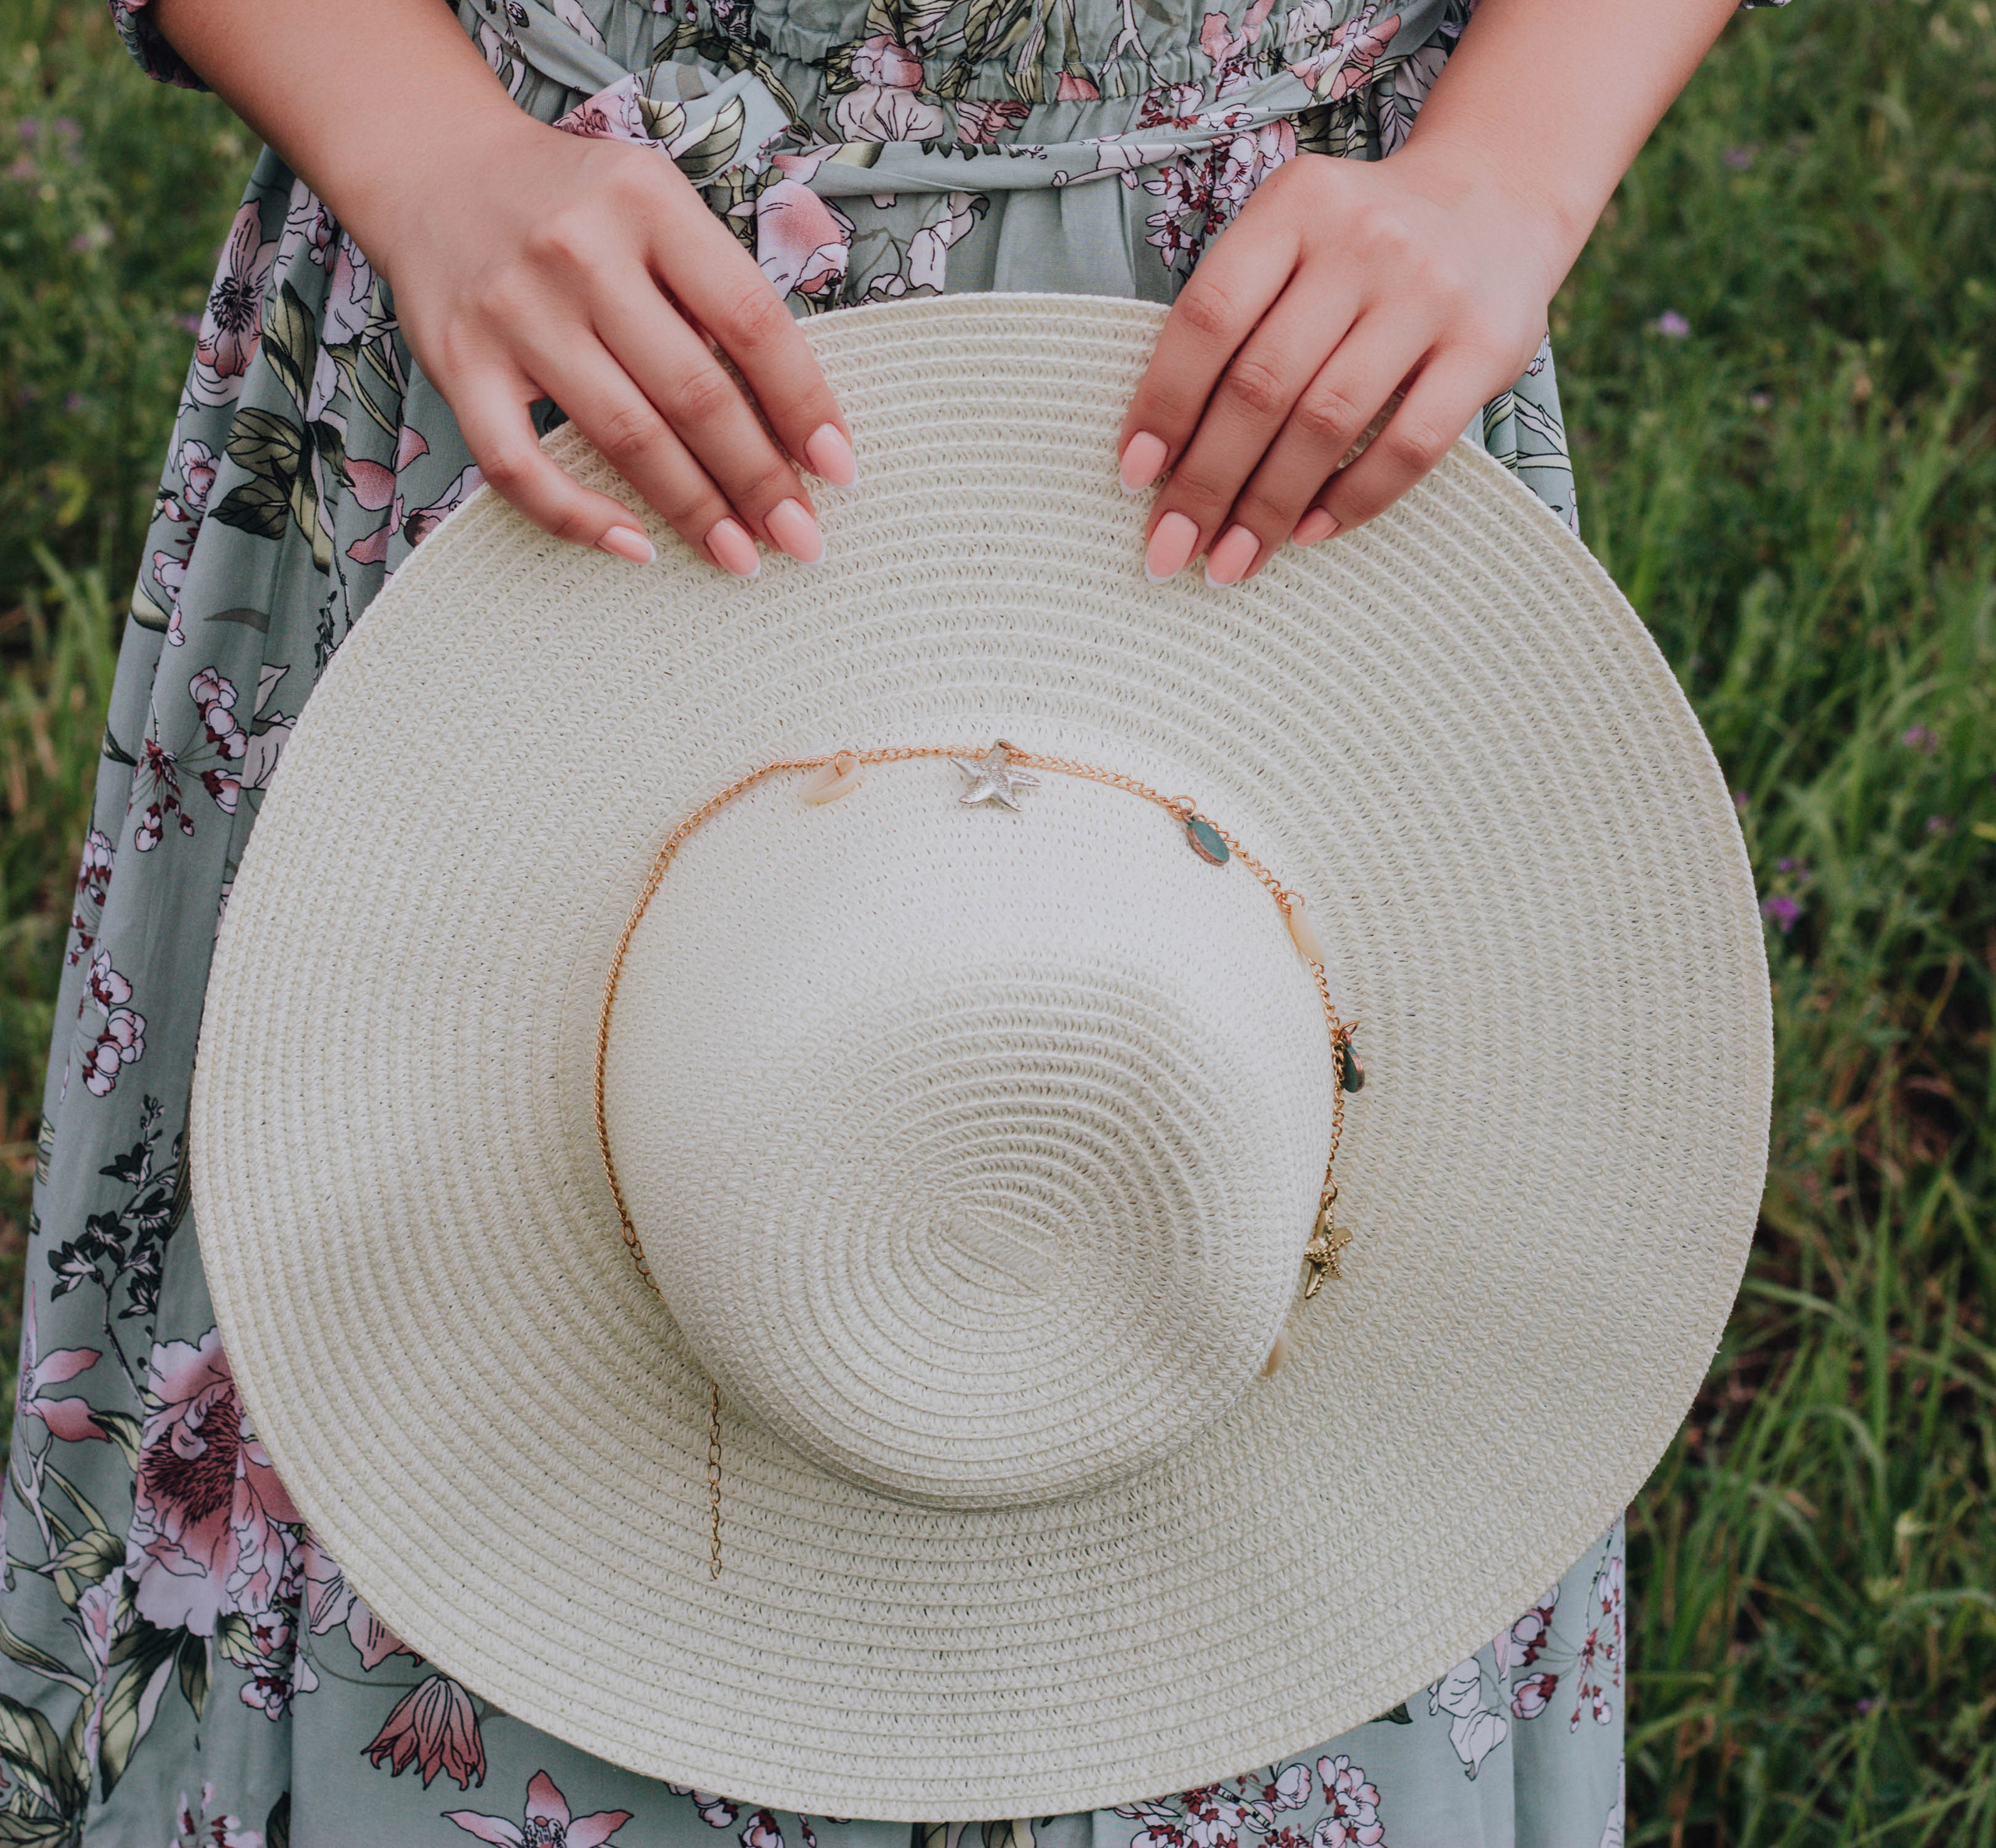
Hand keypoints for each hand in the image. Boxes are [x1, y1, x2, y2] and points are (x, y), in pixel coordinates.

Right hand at [377, 112, 854, 575]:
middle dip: (759, 478)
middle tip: (801, 538)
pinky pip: (519, 466)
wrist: (429, 166)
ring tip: (742, 556)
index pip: (750, 319)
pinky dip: (578, 517)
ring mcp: (513, 310)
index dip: (803, 402)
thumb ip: (712, 287)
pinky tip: (634, 547)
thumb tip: (792, 414)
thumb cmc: (570, 204)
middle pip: (694, 391)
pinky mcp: (457, 362)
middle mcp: (579, 251)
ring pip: (624, 436)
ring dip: (693, 509)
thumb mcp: (654, 205)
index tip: (838, 467)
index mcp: (648, 201)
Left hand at [1117, 146, 1560, 585]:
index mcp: (1294, 206)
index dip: (1164, 403)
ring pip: (1328, 422)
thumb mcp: (1291, 239)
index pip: (1209, 317)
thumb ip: (1235, 317)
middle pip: (1261, 384)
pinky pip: (1409, 445)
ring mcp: (1429, 293)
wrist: (1498, 199)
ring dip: (1268, 507)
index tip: (1134, 476)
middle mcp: (1362, 242)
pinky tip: (1308, 533)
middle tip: (1170, 548)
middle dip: (1206, 481)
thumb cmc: (1358, 247)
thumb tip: (1162, 454)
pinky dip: (1352, 500)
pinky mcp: (1487, 346)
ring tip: (1231, 562)